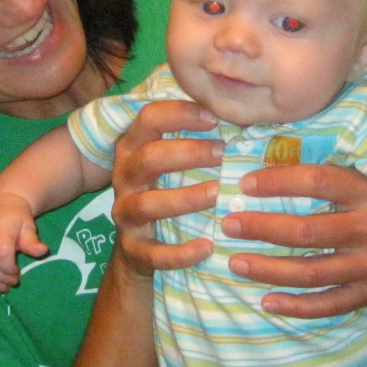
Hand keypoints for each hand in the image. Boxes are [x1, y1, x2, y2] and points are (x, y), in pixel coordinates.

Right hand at [0, 193, 46, 292]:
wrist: (2, 201)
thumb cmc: (17, 217)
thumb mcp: (28, 226)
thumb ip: (32, 241)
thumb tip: (42, 251)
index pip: (2, 257)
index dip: (9, 270)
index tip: (18, 274)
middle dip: (1, 277)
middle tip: (12, 283)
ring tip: (0, 286)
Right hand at [109, 99, 221, 277]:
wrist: (140, 249)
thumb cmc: (167, 191)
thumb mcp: (171, 162)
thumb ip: (193, 138)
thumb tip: (242, 114)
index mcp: (133, 148)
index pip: (149, 118)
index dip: (180, 113)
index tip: (215, 118)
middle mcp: (124, 177)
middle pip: (148, 158)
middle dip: (188, 153)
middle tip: (223, 153)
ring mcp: (125, 214)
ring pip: (148, 204)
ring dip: (186, 198)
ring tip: (219, 193)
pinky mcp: (134, 249)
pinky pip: (154, 253)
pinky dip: (181, 252)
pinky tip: (208, 246)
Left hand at [222, 164, 366, 318]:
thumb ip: (333, 174)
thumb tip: (272, 155)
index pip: (320, 182)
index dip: (279, 181)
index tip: (246, 183)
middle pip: (308, 232)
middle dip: (263, 228)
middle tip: (229, 224)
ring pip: (312, 272)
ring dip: (269, 269)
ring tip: (236, 262)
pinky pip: (328, 304)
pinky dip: (296, 306)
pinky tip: (267, 301)